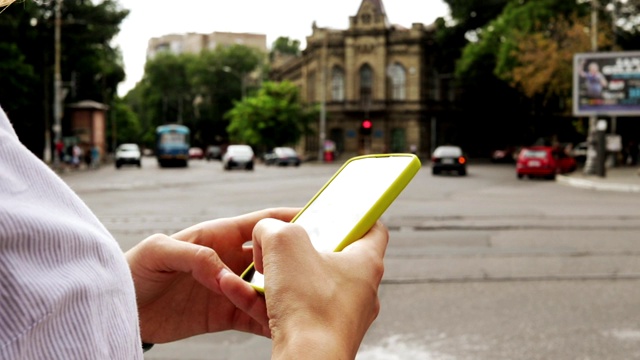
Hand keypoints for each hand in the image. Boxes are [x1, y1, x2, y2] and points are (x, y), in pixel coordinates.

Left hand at [125, 208, 298, 343]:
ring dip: (282, 295)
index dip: (287, 219)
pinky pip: (252, 317)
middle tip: (314, 269)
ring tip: (299, 303)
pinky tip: (280, 326)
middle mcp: (229, 260)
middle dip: (293, 261)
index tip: (316, 219)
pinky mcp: (223, 314)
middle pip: (272, 258)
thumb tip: (224, 272)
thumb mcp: (159, 251)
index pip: (260, 223)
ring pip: (266, 290)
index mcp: (218, 236)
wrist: (119, 307)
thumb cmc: (134, 268)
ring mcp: (228, 288)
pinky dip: (267, 321)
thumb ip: (194, 255)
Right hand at [220, 219, 388, 358]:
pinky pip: (297, 311)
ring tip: (261, 273)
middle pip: (333, 256)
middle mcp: (362, 290)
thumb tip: (265, 233)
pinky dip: (275, 303)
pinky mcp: (323, 336)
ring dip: (282, 277)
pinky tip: (251, 298)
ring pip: (310, 286)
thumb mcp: (282, 243)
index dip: (353, 214)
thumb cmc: (307, 304)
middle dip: (302, 248)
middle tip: (283, 244)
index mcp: (367, 262)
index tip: (334, 210)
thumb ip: (272, 227)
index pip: (372, 227)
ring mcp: (344, 316)